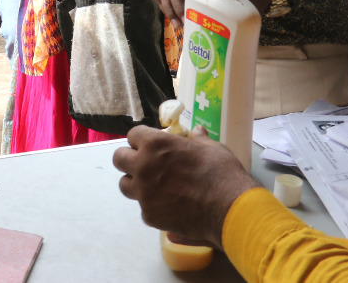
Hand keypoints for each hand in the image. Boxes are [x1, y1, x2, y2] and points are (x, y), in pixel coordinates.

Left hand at [113, 125, 258, 248]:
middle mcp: (143, 166)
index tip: (151, 145)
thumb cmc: (221, 172)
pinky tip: (169, 207)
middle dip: (130, 159)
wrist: (228, 209)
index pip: (133, 135)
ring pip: (125, 185)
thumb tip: (197, 131)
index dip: (142, 139)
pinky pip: (143, 208)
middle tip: (145, 164)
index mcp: (155, 145)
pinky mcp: (149, 215)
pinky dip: (152, 206)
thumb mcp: (212, 148)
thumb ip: (198, 140)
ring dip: (136, 183)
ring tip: (154, 187)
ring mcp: (144, 193)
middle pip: (119, 159)